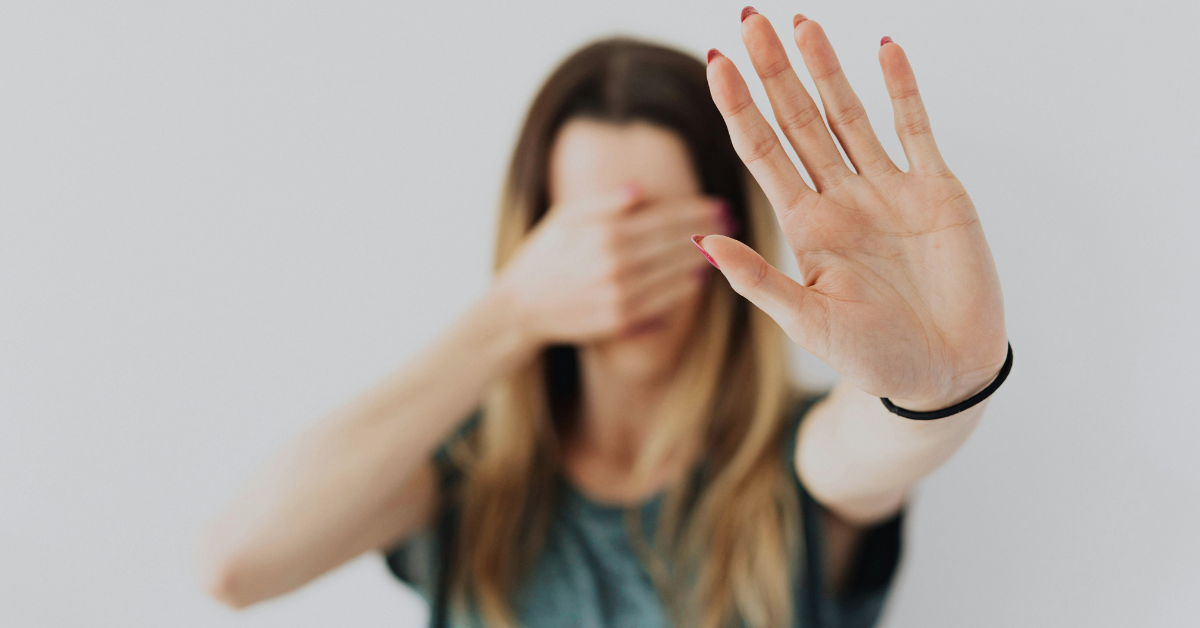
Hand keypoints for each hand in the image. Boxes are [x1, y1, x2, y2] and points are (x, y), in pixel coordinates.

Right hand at [496, 185, 728, 344]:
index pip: (662, 217)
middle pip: (674, 244)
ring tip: (724, 247)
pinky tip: (698, 279)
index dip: (694, 210)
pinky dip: (683, 290)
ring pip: (674, 274)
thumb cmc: (541, 257)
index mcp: (603, 233)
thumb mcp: (564, 219)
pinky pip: (662, 303)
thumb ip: (602, 204)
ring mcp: (619, 294)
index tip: (719, 203)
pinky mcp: (619, 321)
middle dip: (707, 231)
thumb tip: (639, 191)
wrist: (518, 309)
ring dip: (702, 259)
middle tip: (732, 222)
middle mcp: (615, 264)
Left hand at [698, 13, 1006, 409]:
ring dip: (826, 69)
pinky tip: (884, 49)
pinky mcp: (936, 191)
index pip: (763, 153)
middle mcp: (841, 199)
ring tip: (801, 23)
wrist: (946, 373)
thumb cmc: (873, 357)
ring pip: (850, 115)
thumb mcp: (808, 323)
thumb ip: (758, 280)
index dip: (739, 109)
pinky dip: (903, 89)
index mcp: (806, 227)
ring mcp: (888, 190)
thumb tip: (701, 242)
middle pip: (799, 121)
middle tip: (749, 20)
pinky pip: (916, 128)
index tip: (716, 64)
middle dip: (774, 72)